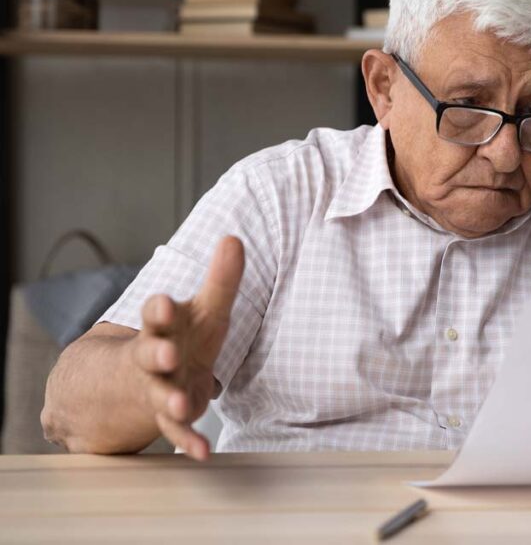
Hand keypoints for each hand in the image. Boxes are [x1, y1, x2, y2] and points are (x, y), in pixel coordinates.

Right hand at [130, 236, 243, 459]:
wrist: (134, 380)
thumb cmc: (183, 335)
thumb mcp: (202, 308)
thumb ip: (220, 280)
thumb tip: (234, 238)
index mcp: (164, 325)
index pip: (156, 313)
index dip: (159, 309)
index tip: (162, 303)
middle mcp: (155, 356)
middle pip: (150, 353)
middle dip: (157, 352)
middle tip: (166, 353)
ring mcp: (158, 388)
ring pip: (160, 394)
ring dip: (170, 399)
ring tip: (181, 405)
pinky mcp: (169, 416)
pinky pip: (177, 431)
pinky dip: (188, 441)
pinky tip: (202, 452)